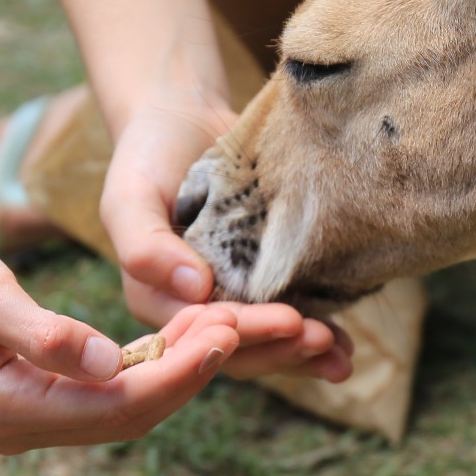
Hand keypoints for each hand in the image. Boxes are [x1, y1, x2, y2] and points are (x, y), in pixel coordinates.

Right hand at [0, 217, 241, 452]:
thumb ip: (45, 333)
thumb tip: (110, 365)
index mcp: (9, 410)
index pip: (118, 404)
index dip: (180, 372)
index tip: (228, 333)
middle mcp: (22, 427)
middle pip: (132, 415)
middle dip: (194, 374)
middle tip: (247, 326)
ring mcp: (30, 416)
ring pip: (128, 406)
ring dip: (180, 370)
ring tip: (228, 323)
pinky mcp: (37, 394)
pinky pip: (111, 390)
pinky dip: (154, 363)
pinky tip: (188, 330)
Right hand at [101, 90, 350, 381]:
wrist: (183, 120)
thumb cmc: (149, 155)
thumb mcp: (130, 195)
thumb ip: (144, 246)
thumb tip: (195, 289)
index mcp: (155, 301)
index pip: (204, 333)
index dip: (248, 333)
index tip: (289, 323)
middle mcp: (192, 311)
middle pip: (239, 350)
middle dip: (282, 350)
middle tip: (323, 339)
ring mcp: (230, 299)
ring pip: (266, 344)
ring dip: (303, 354)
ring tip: (341, 355)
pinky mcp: (262, 283)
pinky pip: (286, 320)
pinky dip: (315, 336)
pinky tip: (345, 345)